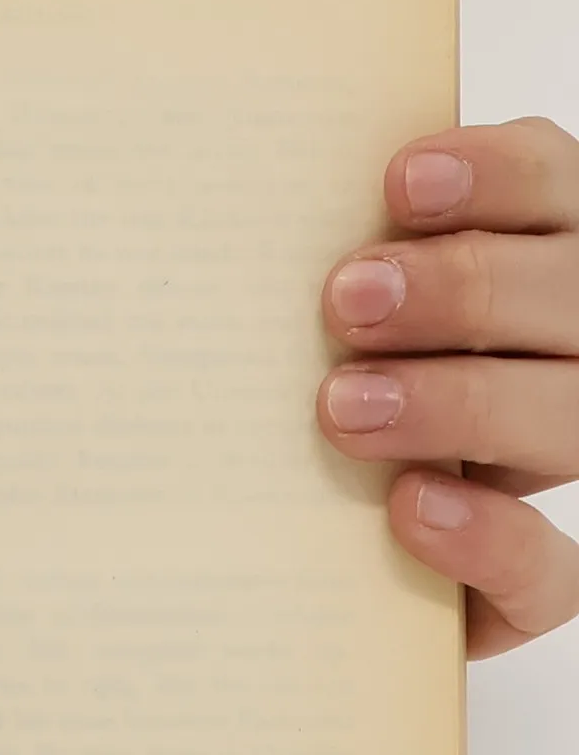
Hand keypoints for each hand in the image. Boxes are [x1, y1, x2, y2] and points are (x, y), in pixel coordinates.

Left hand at [321, 116, 578, 656]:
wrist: (287, 554)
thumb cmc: (295, 388)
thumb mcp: (304, 316)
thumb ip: (319, 265)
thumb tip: (212, 220)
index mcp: (527, 261)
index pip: (551, 186)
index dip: (498, 175)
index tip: (399, 183)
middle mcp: (564, 351)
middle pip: (575, 297)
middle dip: (466, 290)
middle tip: (346, 301)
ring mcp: (552, 457)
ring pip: (569, 421)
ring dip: (462, 404)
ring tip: (345, 407)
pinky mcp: (528, 578)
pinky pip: (552, 571)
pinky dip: (490, 538)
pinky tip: (410, 509)